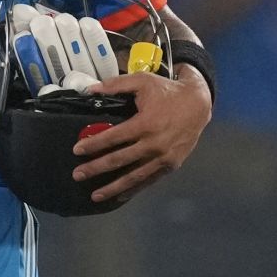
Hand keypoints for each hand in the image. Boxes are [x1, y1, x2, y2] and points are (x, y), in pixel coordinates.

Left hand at [70, 70, 211, 204]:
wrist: (199, 104)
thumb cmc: (167, 92)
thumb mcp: (143, 81)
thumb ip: (116, 85)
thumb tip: (90, 89)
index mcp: (145, 124)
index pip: (113, 137)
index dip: (94, 144)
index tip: (77, 150)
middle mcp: (153, 144)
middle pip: (119, 160)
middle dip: (96, 168)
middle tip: (77, 174)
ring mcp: (163, 158)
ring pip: (133, 176)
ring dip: (113, 187)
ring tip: (94, 195)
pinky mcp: (170, 166)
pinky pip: (148, 180)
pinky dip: (133, 189)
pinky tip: (120, 196)